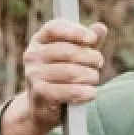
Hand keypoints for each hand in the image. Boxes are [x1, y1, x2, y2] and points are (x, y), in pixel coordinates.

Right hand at [0, 18, 107, 134]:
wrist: (41, 106)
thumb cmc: (60, 75)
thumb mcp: (73, 55)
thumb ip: (86, 41)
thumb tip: (101, 28)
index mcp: (39, 40)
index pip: (54, 28)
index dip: (75, 31)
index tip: (92, 39)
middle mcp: (32, 55)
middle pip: (68, 51)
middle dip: (90, 57)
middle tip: (99, 63)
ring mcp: (33, 74)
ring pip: (72, 72)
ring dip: (90, 76)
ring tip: (94, 78)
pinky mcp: (40, 93)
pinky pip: (69, 90)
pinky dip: (85, 92)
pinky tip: (90, 92)